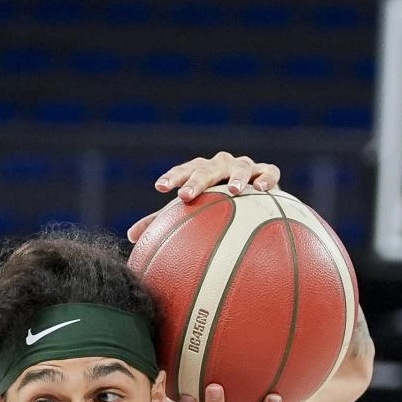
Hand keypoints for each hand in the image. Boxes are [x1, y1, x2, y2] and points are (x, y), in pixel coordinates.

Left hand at [127, 152, 282, 241]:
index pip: (185, 170)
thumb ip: (164, 221)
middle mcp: (221, 165)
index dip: (173, 177)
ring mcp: (245, 166)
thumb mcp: (193, 212)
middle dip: (197, 180)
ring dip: (236, 177)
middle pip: (207, 168)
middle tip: (186, 196)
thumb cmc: (218, 206)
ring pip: (240, 166)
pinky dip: (266, 178)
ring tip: (233, 190)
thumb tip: (131, 236)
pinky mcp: (267, 173)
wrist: (254, 199)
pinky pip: (270, 172)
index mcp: (202, 170)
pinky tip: (262, 190)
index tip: (160, 188)